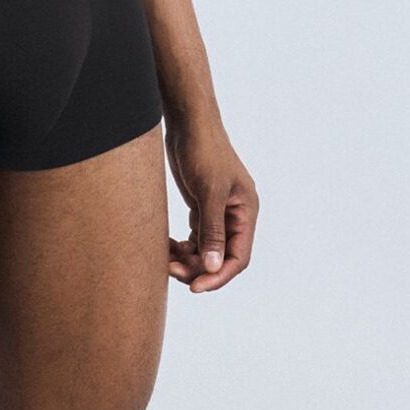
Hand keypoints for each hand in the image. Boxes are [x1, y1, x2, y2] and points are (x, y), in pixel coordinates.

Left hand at [165, 117, 257, 291]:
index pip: (238, 257)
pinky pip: (194, 237)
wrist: (189, 122)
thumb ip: (212, 230)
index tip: (195, 287)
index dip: (218, 276)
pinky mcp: (200, 205)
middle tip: (170, 270)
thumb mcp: (208, 191)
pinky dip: (181, 246)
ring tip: (164, 259)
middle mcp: (234, 215)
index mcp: (245, 212)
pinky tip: (165, 246)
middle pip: (220, 257)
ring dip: (187, 259)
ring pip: (205, 249)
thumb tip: (214, 266)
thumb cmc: (203, 151)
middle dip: (197, 268)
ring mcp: (217, 211)